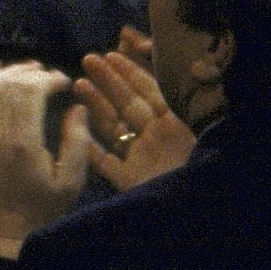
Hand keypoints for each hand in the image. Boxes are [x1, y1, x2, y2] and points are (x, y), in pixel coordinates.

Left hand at [0, 59, 90, 262]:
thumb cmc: (39, 210)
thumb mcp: (70, 183)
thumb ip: (78, 142)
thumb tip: (78, 107)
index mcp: (23, 143)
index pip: (31, 92)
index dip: (48, 79)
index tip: (63, 80)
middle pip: (8, 86)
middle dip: (28, 72)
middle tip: (46, 72)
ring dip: (4, 73)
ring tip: (23, 67)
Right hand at [75, 46, 195, 191]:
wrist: (196, 216)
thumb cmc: (195, 168)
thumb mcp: (191, 124)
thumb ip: (173, 96)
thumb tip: (169, 65)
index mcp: (177, 126)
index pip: (151, 93)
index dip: (131, 72)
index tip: (111, 53)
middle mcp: (158, 139)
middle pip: (129, 105)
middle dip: (109, 81)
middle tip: (88, 58)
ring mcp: (142, 160)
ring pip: (114, 127)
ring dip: (95, 105)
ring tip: (78, 83)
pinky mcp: (128, 181)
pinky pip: (104, 162)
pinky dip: (88, 147)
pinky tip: (74, 128)